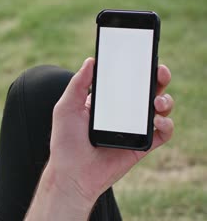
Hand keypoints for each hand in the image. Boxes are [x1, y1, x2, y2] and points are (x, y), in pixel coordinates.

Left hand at [26, 58, 173, 219]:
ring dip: (165, 100)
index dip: (137, 68)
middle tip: (160, 72)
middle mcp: (122, 113)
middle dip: (158, 78)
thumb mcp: (66, 107)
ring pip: (159, 109)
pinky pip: (162, 133)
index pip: (125, 80)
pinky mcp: (142, 146)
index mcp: (105, 102)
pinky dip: (166, 124)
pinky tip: (158, 121)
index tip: (144, 57)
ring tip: (156, 102)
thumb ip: (78, 84)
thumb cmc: (65, 141)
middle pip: (147, 91)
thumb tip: (91, 60)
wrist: (71, 173)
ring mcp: (133, 129)